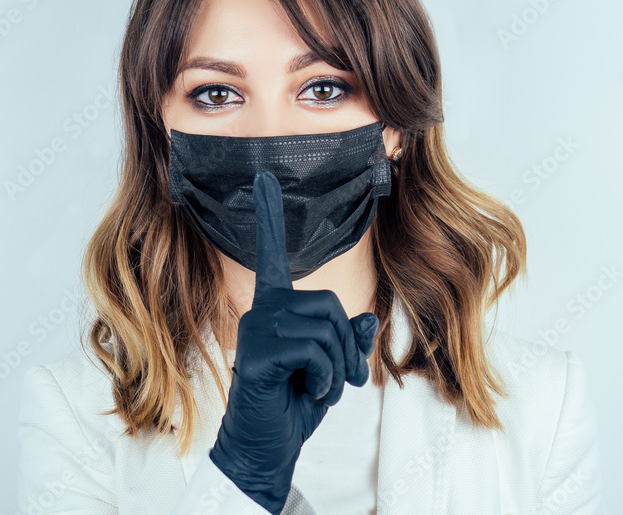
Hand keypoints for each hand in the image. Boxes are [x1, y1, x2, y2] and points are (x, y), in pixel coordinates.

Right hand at [207, 169, 379, 514]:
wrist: (266, 446)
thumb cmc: (293, 403)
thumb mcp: (331, 368)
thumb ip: (348, 339)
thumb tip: (365, 318)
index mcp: (275, 307)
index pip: (272, 254)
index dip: (269, 215)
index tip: (264, 176)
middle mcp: (262, 310)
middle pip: (330, 305)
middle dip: (346, 348)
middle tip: (331, 378)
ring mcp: (257, 329)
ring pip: (328, 327)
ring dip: (336, 366)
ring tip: (315, 386)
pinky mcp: (259, 352)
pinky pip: (316, 351)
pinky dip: (325, 379)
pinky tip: (305, 391)